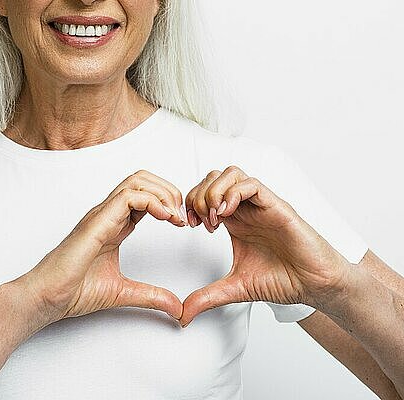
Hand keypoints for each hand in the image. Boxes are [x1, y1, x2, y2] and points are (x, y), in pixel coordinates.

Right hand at [16, 170, 188, 327]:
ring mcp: (101, 215)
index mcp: (114, 225)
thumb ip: (151, 296)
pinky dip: (152, 201)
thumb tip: (176, 307)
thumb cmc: (74, 291)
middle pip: (142, 180)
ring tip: (175, 216)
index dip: (167, 203)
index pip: (144, 196)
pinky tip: (164, 218)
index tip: (182, 223)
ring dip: (163, 193)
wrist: (48, 298)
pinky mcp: (97, 222)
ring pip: (137, 181)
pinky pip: (128, 196)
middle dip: (168, 191)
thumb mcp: (124, 292)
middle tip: (182, 216)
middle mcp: (108, 214)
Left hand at [180, 166, 352, 326]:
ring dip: (214, 192)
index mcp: (234, 221)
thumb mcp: (234, 288)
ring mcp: (261, 206)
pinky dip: (233, 193)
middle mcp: (246, 209)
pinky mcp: (277, 207)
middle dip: (198, 195)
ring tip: (214, 218)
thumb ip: (207, 297)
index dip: (190, 204)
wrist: (314, 286)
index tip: (190, 226)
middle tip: (202, 222)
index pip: (204, 194)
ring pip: (231, 174)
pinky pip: (251, 184)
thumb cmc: (284, 280)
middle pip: (213, 178)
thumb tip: (183, 315)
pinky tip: (227, 215)